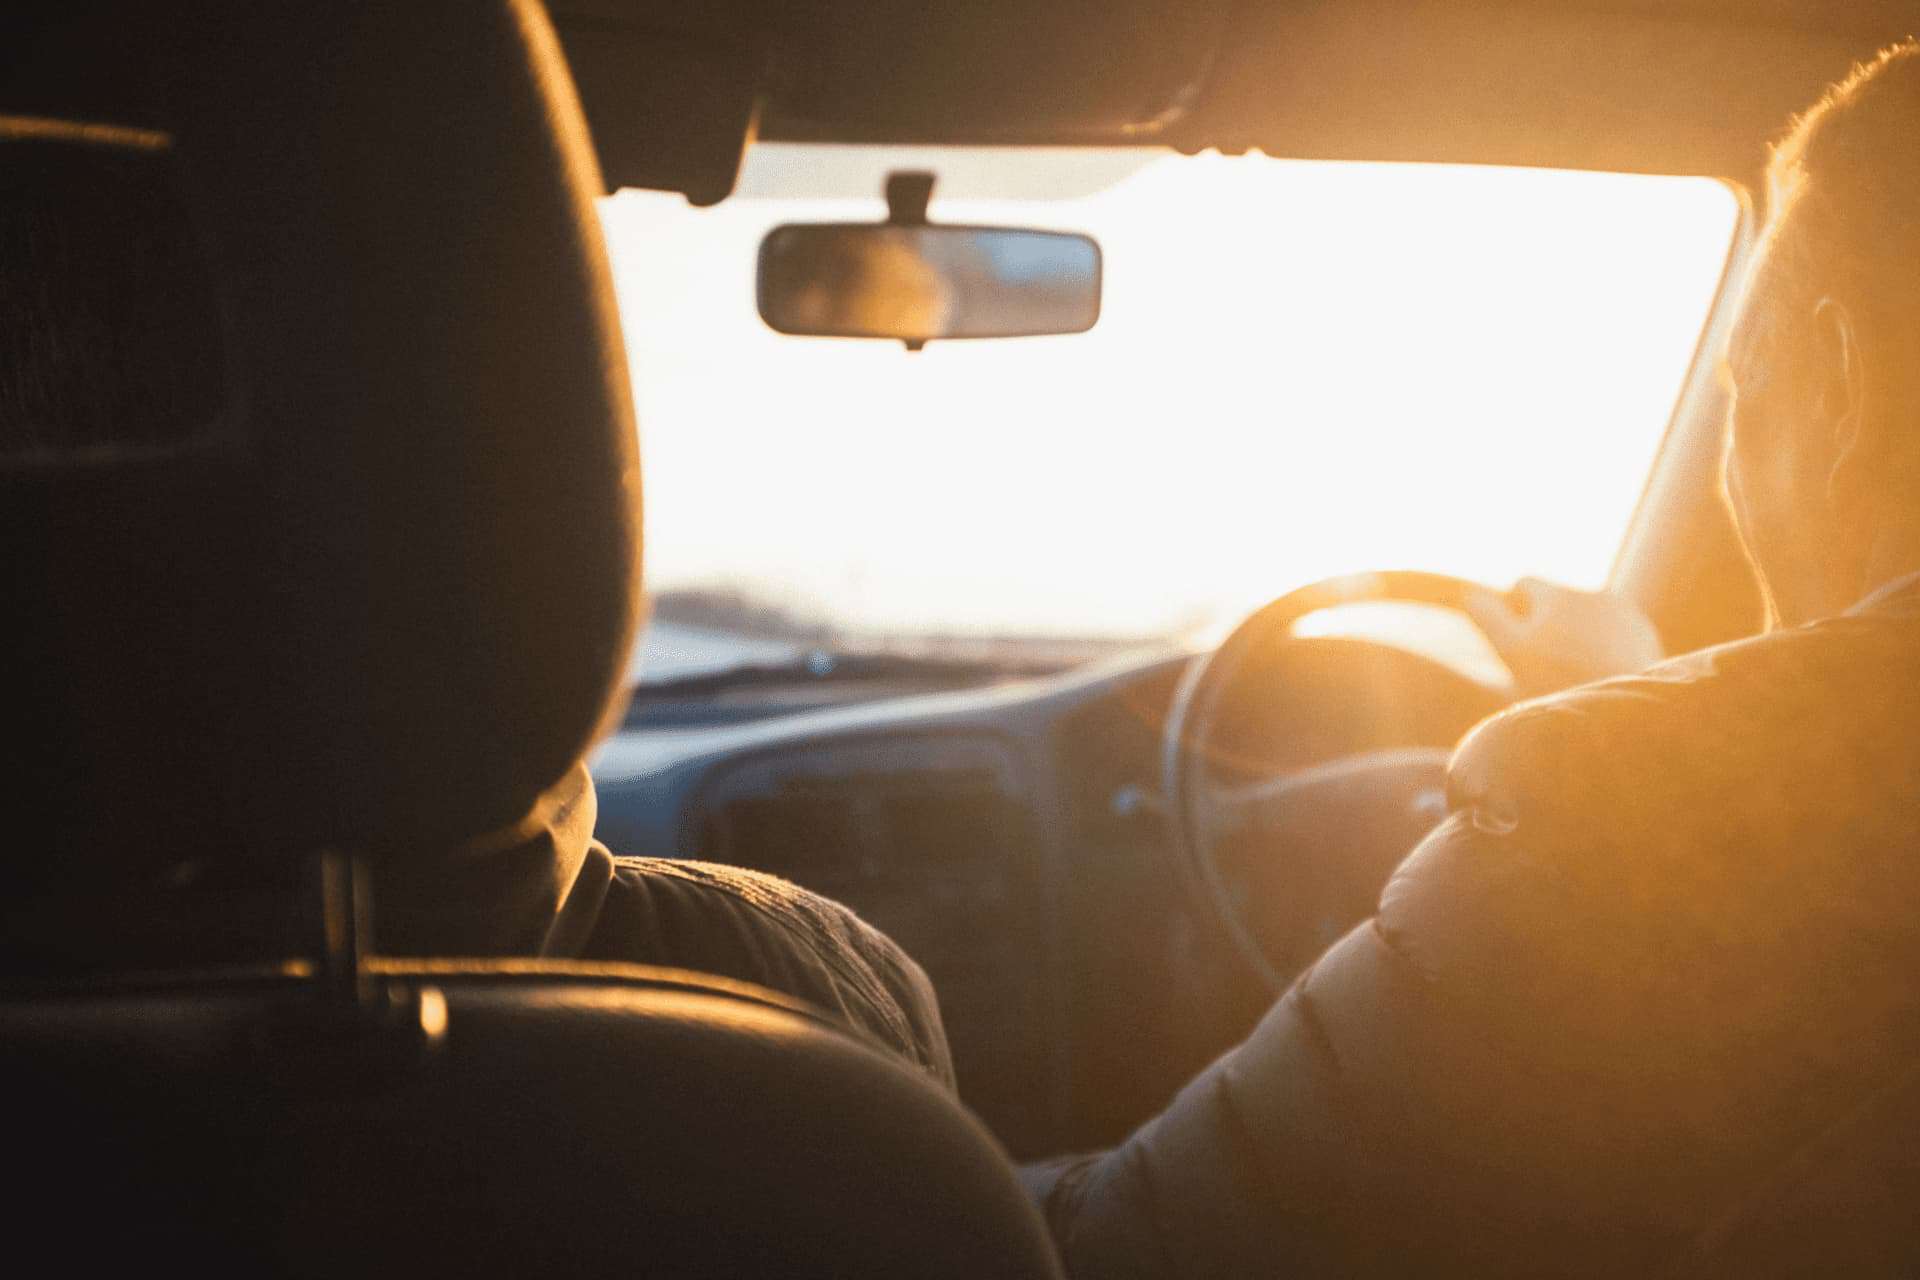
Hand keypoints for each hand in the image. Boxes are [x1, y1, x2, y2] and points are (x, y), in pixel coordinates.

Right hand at [1463, 577, 1663, 696]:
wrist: (1629, 710)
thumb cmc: (1563, 682)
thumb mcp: (1513, 650)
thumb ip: (1489, 616)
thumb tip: (1469, 593)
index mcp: (1557, 595)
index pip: (1525, 584)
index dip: (1514, 611)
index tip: (1516, 639)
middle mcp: (1593, 595)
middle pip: (1557, 601)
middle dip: (1549, 623)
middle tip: (1545, 665)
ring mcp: (1624, 613)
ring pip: (1588, 618)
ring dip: (1579, 636)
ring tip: (1576, 676)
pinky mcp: (1645, 635)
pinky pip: (1617, 634)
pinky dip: (1607, 649)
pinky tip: (1603, 678)